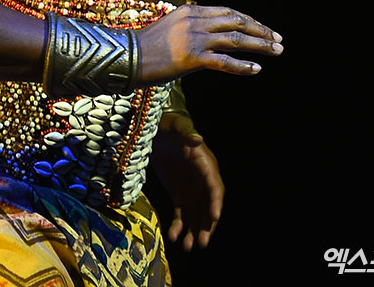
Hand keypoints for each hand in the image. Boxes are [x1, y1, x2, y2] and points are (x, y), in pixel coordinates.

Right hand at [137, 4, 282, 84]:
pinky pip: (224, 62)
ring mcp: (195, 39)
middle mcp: (195, 21)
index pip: (227, 12)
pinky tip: (257, 70)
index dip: (248, 20)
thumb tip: (207, 32)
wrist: (127, 57)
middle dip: (260, 31)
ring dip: (260, 45)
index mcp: (190, 11)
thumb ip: (189, 26)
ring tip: (277, 51)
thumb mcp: (169, 27)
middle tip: (278, 40)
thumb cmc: (145, 47)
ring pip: (236, 40)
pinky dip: (243, 66)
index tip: (263, 28)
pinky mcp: (193, 58)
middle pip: (236, 22)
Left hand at [149, 111, 223, 250]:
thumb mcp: (177, 126)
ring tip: (188, 247)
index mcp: (206, 165)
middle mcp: (202, 181)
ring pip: (196, 215)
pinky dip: (178, 226)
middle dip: (207, 225)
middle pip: (208, 207)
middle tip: (202, 243)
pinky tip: (173, 236)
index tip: (214, 216)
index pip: (215, 187)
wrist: (157, 131)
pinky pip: (181, 214)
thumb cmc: (170, 126)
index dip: (216, 202)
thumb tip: (197, 139)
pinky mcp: (178, 195)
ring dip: (194, 231)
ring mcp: (191, 190)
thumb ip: (186, 133)